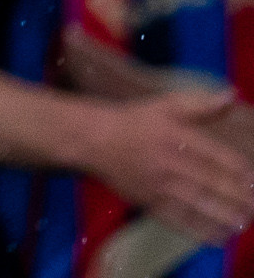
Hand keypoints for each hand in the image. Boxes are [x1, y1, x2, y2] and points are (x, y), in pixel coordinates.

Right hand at [82, 91, 253, 246]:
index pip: (213, 153)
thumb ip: (201, 104)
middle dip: (235, 194)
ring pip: (196, 202)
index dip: (236, 167)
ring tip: (243, 221)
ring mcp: (158, 184)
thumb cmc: (135, 121)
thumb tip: (232, 95)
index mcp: (175, 135)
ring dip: (222, 214)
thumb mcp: (165, 105)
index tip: (253, 177)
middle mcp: (169, 160)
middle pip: (208, 180)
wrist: (93, 139)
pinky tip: (218, 236)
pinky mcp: (148, 201)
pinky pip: (177, 218)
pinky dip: (199, 229)